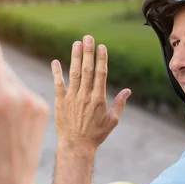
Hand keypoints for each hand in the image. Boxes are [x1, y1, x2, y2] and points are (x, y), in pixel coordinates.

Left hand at [51, 35, 130, 154]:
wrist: (76, 146)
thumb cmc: (96, 135)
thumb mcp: (112, 121)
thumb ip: (120, 104)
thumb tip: (128, 91)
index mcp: (99, 99)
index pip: (101, 74)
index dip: (101, 59)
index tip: (102, 46)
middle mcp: (85, 96)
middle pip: (87, 70)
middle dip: (88, 52)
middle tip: (88, 37)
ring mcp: (72, 98)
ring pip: (74, 74)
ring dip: (75, 57)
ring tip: (76, 43)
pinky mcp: (60, 102)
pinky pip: (58, 84)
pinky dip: (57, 73)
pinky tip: (56, 62)